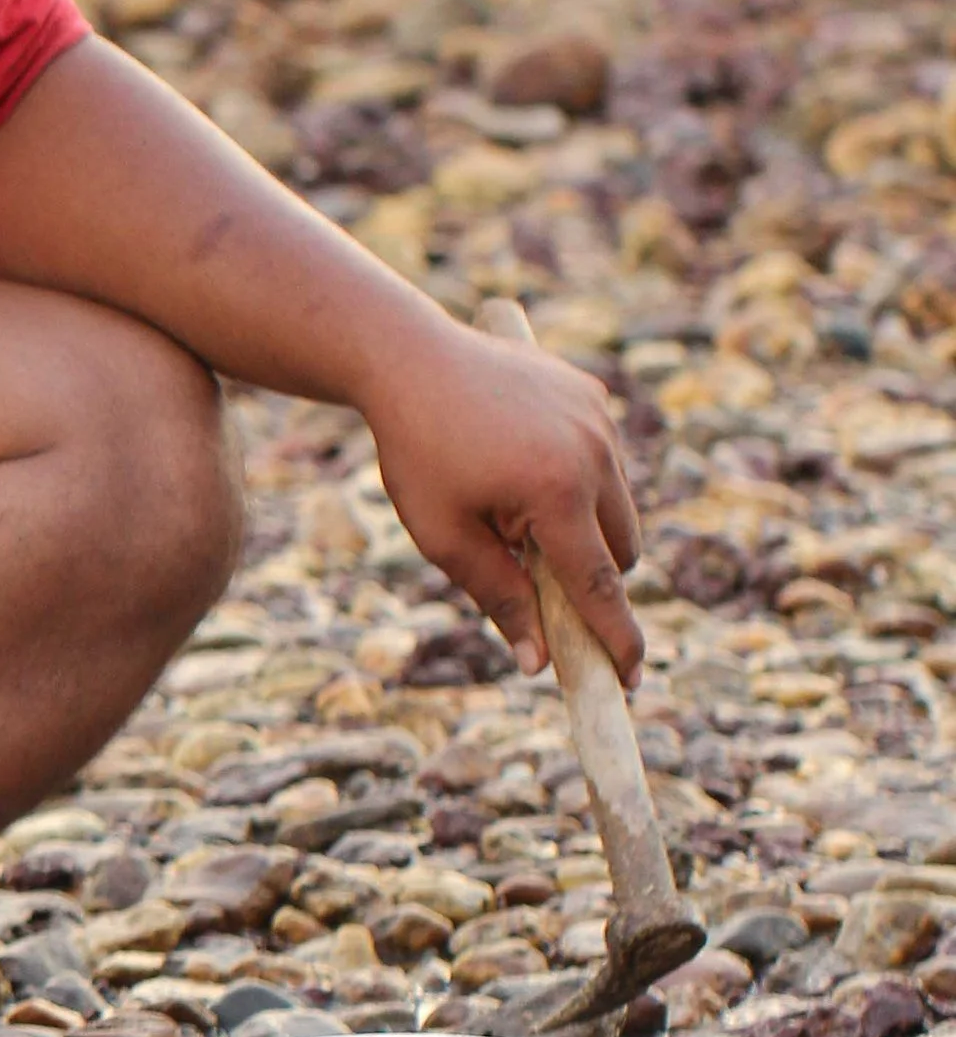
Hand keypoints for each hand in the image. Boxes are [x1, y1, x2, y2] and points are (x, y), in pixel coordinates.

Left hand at [359, 323, 644, 685]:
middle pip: (623, 548)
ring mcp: (600, 420)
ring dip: (585, 524)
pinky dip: (578, 478)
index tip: (629, 679)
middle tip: (531, 568)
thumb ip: (497, 597)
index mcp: (557, 493)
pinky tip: (518, 459)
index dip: (616, 638)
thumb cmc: (417, 451)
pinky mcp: (593, 396)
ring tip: (510, 503)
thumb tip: (537, 662)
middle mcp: (594, 454)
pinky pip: (604, 459)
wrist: (408, 357)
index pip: (600, 585)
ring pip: (618, 505)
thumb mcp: (444, 536)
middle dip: (592, 573)